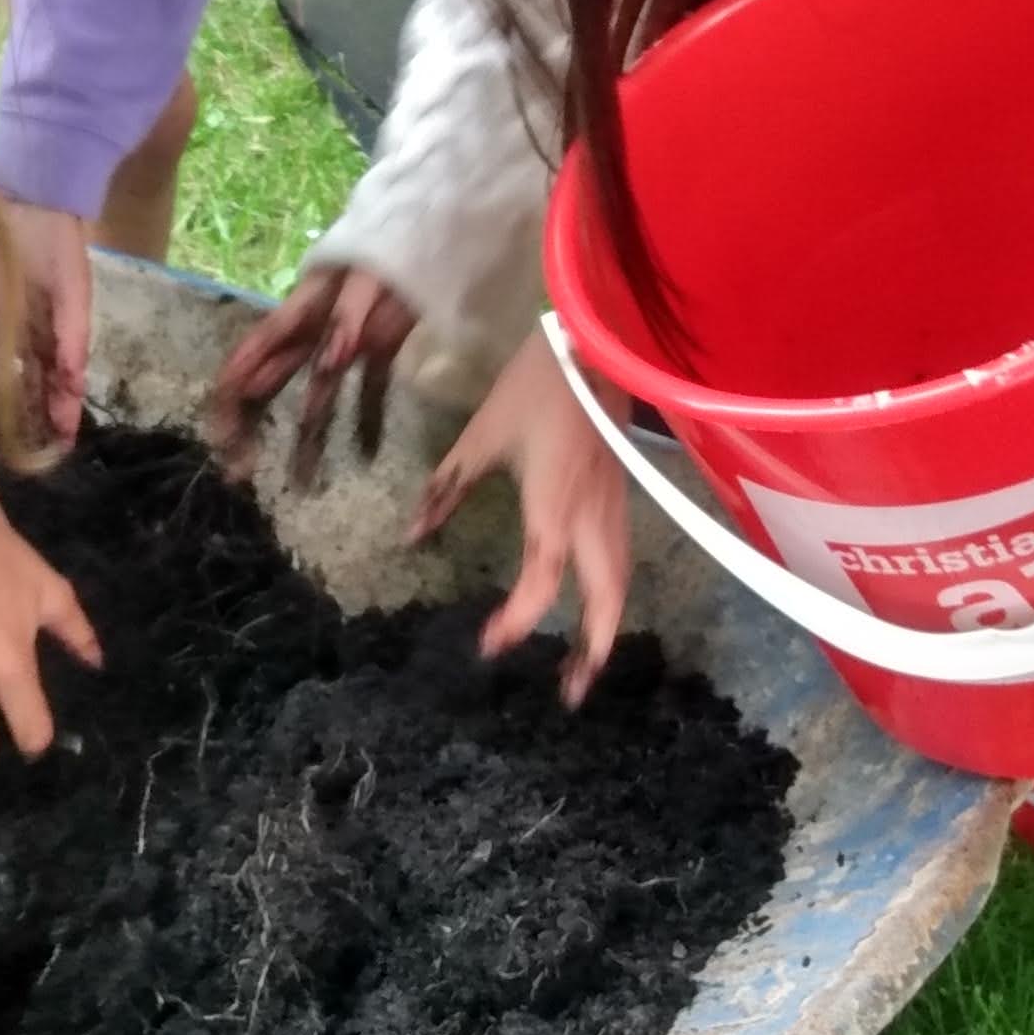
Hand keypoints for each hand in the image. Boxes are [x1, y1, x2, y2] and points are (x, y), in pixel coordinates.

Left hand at [0, 201, 91, 465]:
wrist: (28, 205)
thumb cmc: (62, 249)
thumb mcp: (75, 292)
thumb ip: (72, 337)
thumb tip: (74, 383)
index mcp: (58, 336)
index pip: (60, 385)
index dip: (62, 415)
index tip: (62, 447)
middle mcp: (28, 338)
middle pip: (26, 387)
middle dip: (24, 420)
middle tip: (19, 454)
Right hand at [208, 262, 422, 486]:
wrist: (428, 223)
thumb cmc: (388, 245)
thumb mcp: (367, 277)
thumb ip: (348, 318)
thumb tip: (327, 364)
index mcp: (298, 313)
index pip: (250, 360)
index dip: (231, 402)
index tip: (226, 444)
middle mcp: (310, 333)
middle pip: (269, 384)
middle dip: (251, 428)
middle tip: (243, 474)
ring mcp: (342, 343)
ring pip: (315, 397)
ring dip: (307, 438)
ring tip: (305, 485)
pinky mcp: (378, 347)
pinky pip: (366, 391)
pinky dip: (365, 422)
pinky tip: (366, 456)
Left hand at [412, 329, 631, 707]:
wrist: (593, 342)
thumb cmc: (534, 386)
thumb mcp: (479, 437)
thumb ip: (446, 489)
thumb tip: (412, 534)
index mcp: (554, 511)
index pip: (540, 586)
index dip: (515, 623)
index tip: (488, 647)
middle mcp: (592, 519)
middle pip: (604, 601)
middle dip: (591, 651)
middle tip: (569, 692)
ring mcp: (613, 507)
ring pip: (620, 582)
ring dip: (605, 626)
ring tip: (584, 661)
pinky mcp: (620, 493)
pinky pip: (621, 558)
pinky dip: (610, 593)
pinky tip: (593, 601)